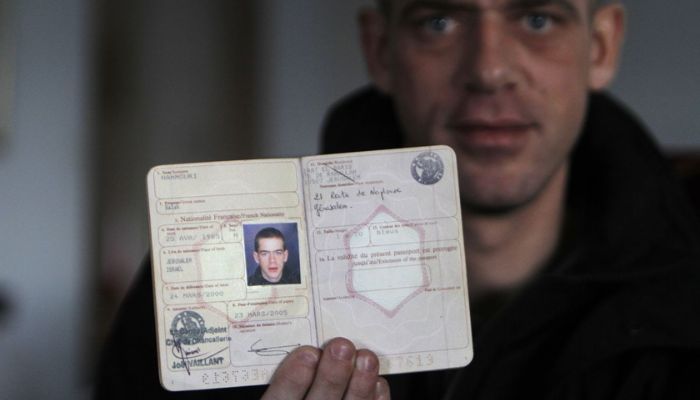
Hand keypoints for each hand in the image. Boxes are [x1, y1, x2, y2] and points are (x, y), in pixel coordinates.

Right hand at [261, 337, 389, 399]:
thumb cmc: (303, 393)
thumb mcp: (285, 389)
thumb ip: (290, 371)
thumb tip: (311, 343)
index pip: (281, 398)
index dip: (292, 378)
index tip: (308, 353)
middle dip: (332, 375)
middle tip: (342, 346)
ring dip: (360, 384)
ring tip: (367, 358)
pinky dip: (375, 399)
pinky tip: (378, 382)